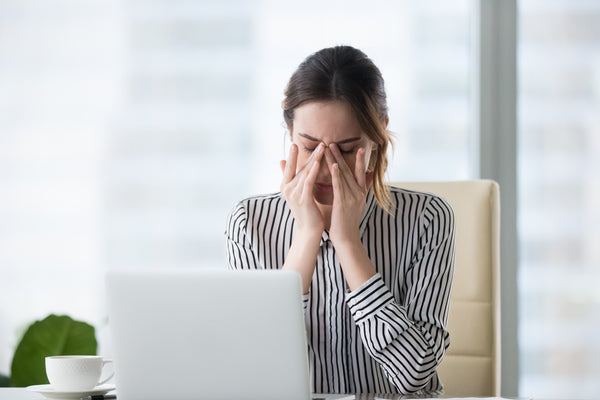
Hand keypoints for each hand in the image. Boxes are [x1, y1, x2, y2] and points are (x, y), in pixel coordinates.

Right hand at [280, 143, 325, 237]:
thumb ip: (290, 177)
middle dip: (310, 154)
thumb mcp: (295, 192)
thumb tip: (280, 161)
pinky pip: (308, 182)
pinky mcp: (303, 199)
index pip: (289, 167)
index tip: (294, 143)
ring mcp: (294, 194)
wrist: (308, 231)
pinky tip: (318, 163)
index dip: (292, 155)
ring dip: (314, 159)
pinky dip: (313, 172)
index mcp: (285, 186)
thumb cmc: (305, 211)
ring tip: (322, 148)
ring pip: (305, 172)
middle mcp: (288, 189)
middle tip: (319, 142)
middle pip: (299, 167)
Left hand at [325, 143, 375, 290]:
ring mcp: (352, 197)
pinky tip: (334, 165)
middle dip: (342, 155)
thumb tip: (368, 176)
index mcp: (360, 193)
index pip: (360, 172)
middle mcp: (358, 193)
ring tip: (329, 147)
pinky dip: (337, 174)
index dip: (360, 159)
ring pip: (344, 174)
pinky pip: (340, 186)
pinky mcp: (343, 202)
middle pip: (350, 169)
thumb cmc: (347, 222)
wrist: (347, 239)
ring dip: (336, 159)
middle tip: (334, 141)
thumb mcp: (357, 204)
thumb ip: (362, 189)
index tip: (360, 147)